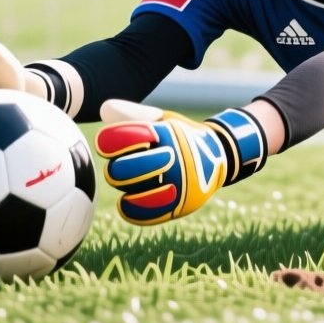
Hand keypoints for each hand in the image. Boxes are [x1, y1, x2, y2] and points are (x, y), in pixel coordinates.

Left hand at [94, 100, 266, 225]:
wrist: (219, 155)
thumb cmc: (181, 136)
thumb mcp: (164, 120)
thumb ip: (133, 116)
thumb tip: (104, 109)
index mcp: (166, 134)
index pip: (123, 139)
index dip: (109, 142)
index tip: (108, 144)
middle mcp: (174, 158)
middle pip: (124, 169)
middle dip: (115, 167)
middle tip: (119, 166)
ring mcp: (178, 184)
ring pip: (134, 193)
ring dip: (124, 188)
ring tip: (126, 183)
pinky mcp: (180, 204)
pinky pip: (147, 213)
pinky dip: (132, 208)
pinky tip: (127, 201)